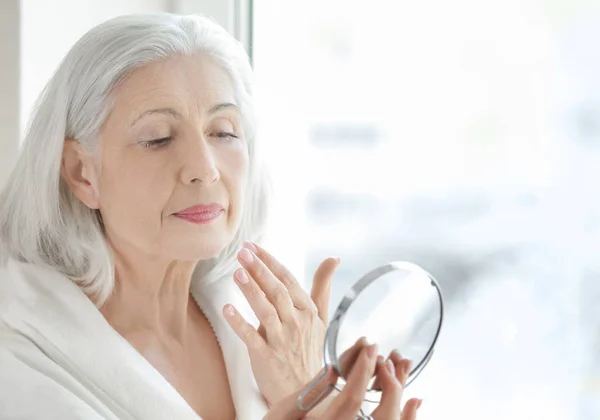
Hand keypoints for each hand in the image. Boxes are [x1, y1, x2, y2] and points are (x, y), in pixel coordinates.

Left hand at [223, 241, 338, 405]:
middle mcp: (297, 323)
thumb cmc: (310, 351)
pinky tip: (227, 308)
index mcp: (308, 311)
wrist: (306, 392)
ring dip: (251, 291)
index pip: (288, 281)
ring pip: (266, 311)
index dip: (270, 262)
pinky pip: (252, 337)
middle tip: (242, 252)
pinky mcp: (266, 357)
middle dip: (259, 270)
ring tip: (237, 273)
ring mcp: (282, 341)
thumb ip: (322, 287)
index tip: (253, 247)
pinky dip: (239, 323)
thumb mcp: (322, 318)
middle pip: (277, 292)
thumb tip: (334, 258)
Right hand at [265, 343, 422, 419]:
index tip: (369, 346)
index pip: (353, 397)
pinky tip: (413, 400)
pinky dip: (406, 416)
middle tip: (386, 355)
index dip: (364, 368)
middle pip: (382, 415)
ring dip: (402, 397)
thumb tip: (332, 370)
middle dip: (391, 382)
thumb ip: (309, 392)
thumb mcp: (282, 412)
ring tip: (403, 367)